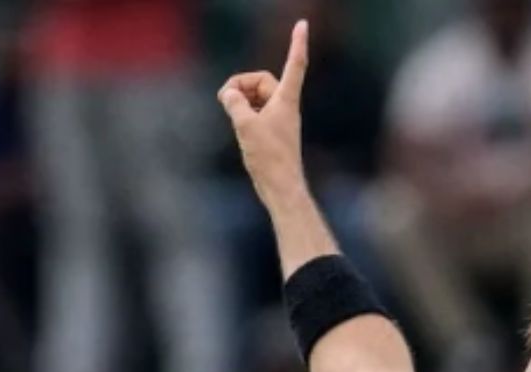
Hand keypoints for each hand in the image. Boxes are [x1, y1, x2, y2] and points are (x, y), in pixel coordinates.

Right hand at [220, 20, 310, 208]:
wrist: (281, 187)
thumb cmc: (268, 157)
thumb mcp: (244, 124)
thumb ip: (234, 102)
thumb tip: (229, 94)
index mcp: (286, 100)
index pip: (295, 64)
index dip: (297, 43)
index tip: (303, 24)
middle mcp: (286, 106)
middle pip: (262, 80)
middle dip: (242, 85)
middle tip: (227, 100)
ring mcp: (279, 119)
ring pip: (256, 97)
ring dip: (240, 100)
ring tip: (233, 116)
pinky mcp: (272, 131)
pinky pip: (254, 111)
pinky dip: (243, 113)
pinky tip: (238, 127)